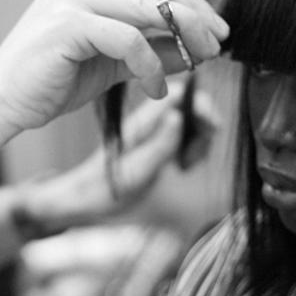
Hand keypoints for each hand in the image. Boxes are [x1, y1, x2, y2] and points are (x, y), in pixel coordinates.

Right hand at [0, 0, 227, 133]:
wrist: (2, 103)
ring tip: (197, 64)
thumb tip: (198, 50)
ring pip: (147, 7)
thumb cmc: (50, 81)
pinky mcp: (67, 23)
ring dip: (181, 36)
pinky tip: (155, 90)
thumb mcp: (112, 63)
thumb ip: (151, 50)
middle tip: (218, 43)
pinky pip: (128, 39)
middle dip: (194, 11)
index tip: (217, 28)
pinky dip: (150, 65)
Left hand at [17, 79, 221, 231]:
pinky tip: (183, 168)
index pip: (179, 92)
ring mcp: (155, 133)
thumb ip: (159, 145)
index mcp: (142, 121)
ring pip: (191, 123)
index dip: (200, 104)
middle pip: (191, 106)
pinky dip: (193, 150)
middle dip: (203, 127)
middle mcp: (151, 122)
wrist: (86, 202)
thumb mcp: (136, 173)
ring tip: (186, 165)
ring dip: (200, 141)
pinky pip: (185, 138)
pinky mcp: (158, 145)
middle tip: (193, 156)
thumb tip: (178, 116)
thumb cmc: (104, 191)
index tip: (209, 129)